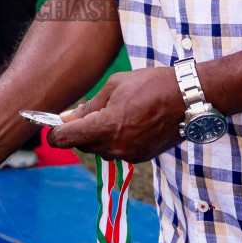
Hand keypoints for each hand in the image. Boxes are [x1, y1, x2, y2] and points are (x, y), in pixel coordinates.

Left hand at [46, 66, 186, 161]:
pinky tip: (128, 122)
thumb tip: (65, 119)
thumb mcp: (114, 86)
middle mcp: (116, 147)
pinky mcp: (141, 157)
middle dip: (78, 131)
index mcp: (106, 127)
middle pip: (82, 145)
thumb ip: (88, 107)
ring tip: (114, 112)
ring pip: (99, 149)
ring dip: (97, 135)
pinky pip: (117, 151)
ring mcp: (129, 155)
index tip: (52, 125)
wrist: (188, 98)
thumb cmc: (150, 85)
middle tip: (86, 111)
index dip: (54, 133)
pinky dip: (114, 139)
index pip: (65, 139)